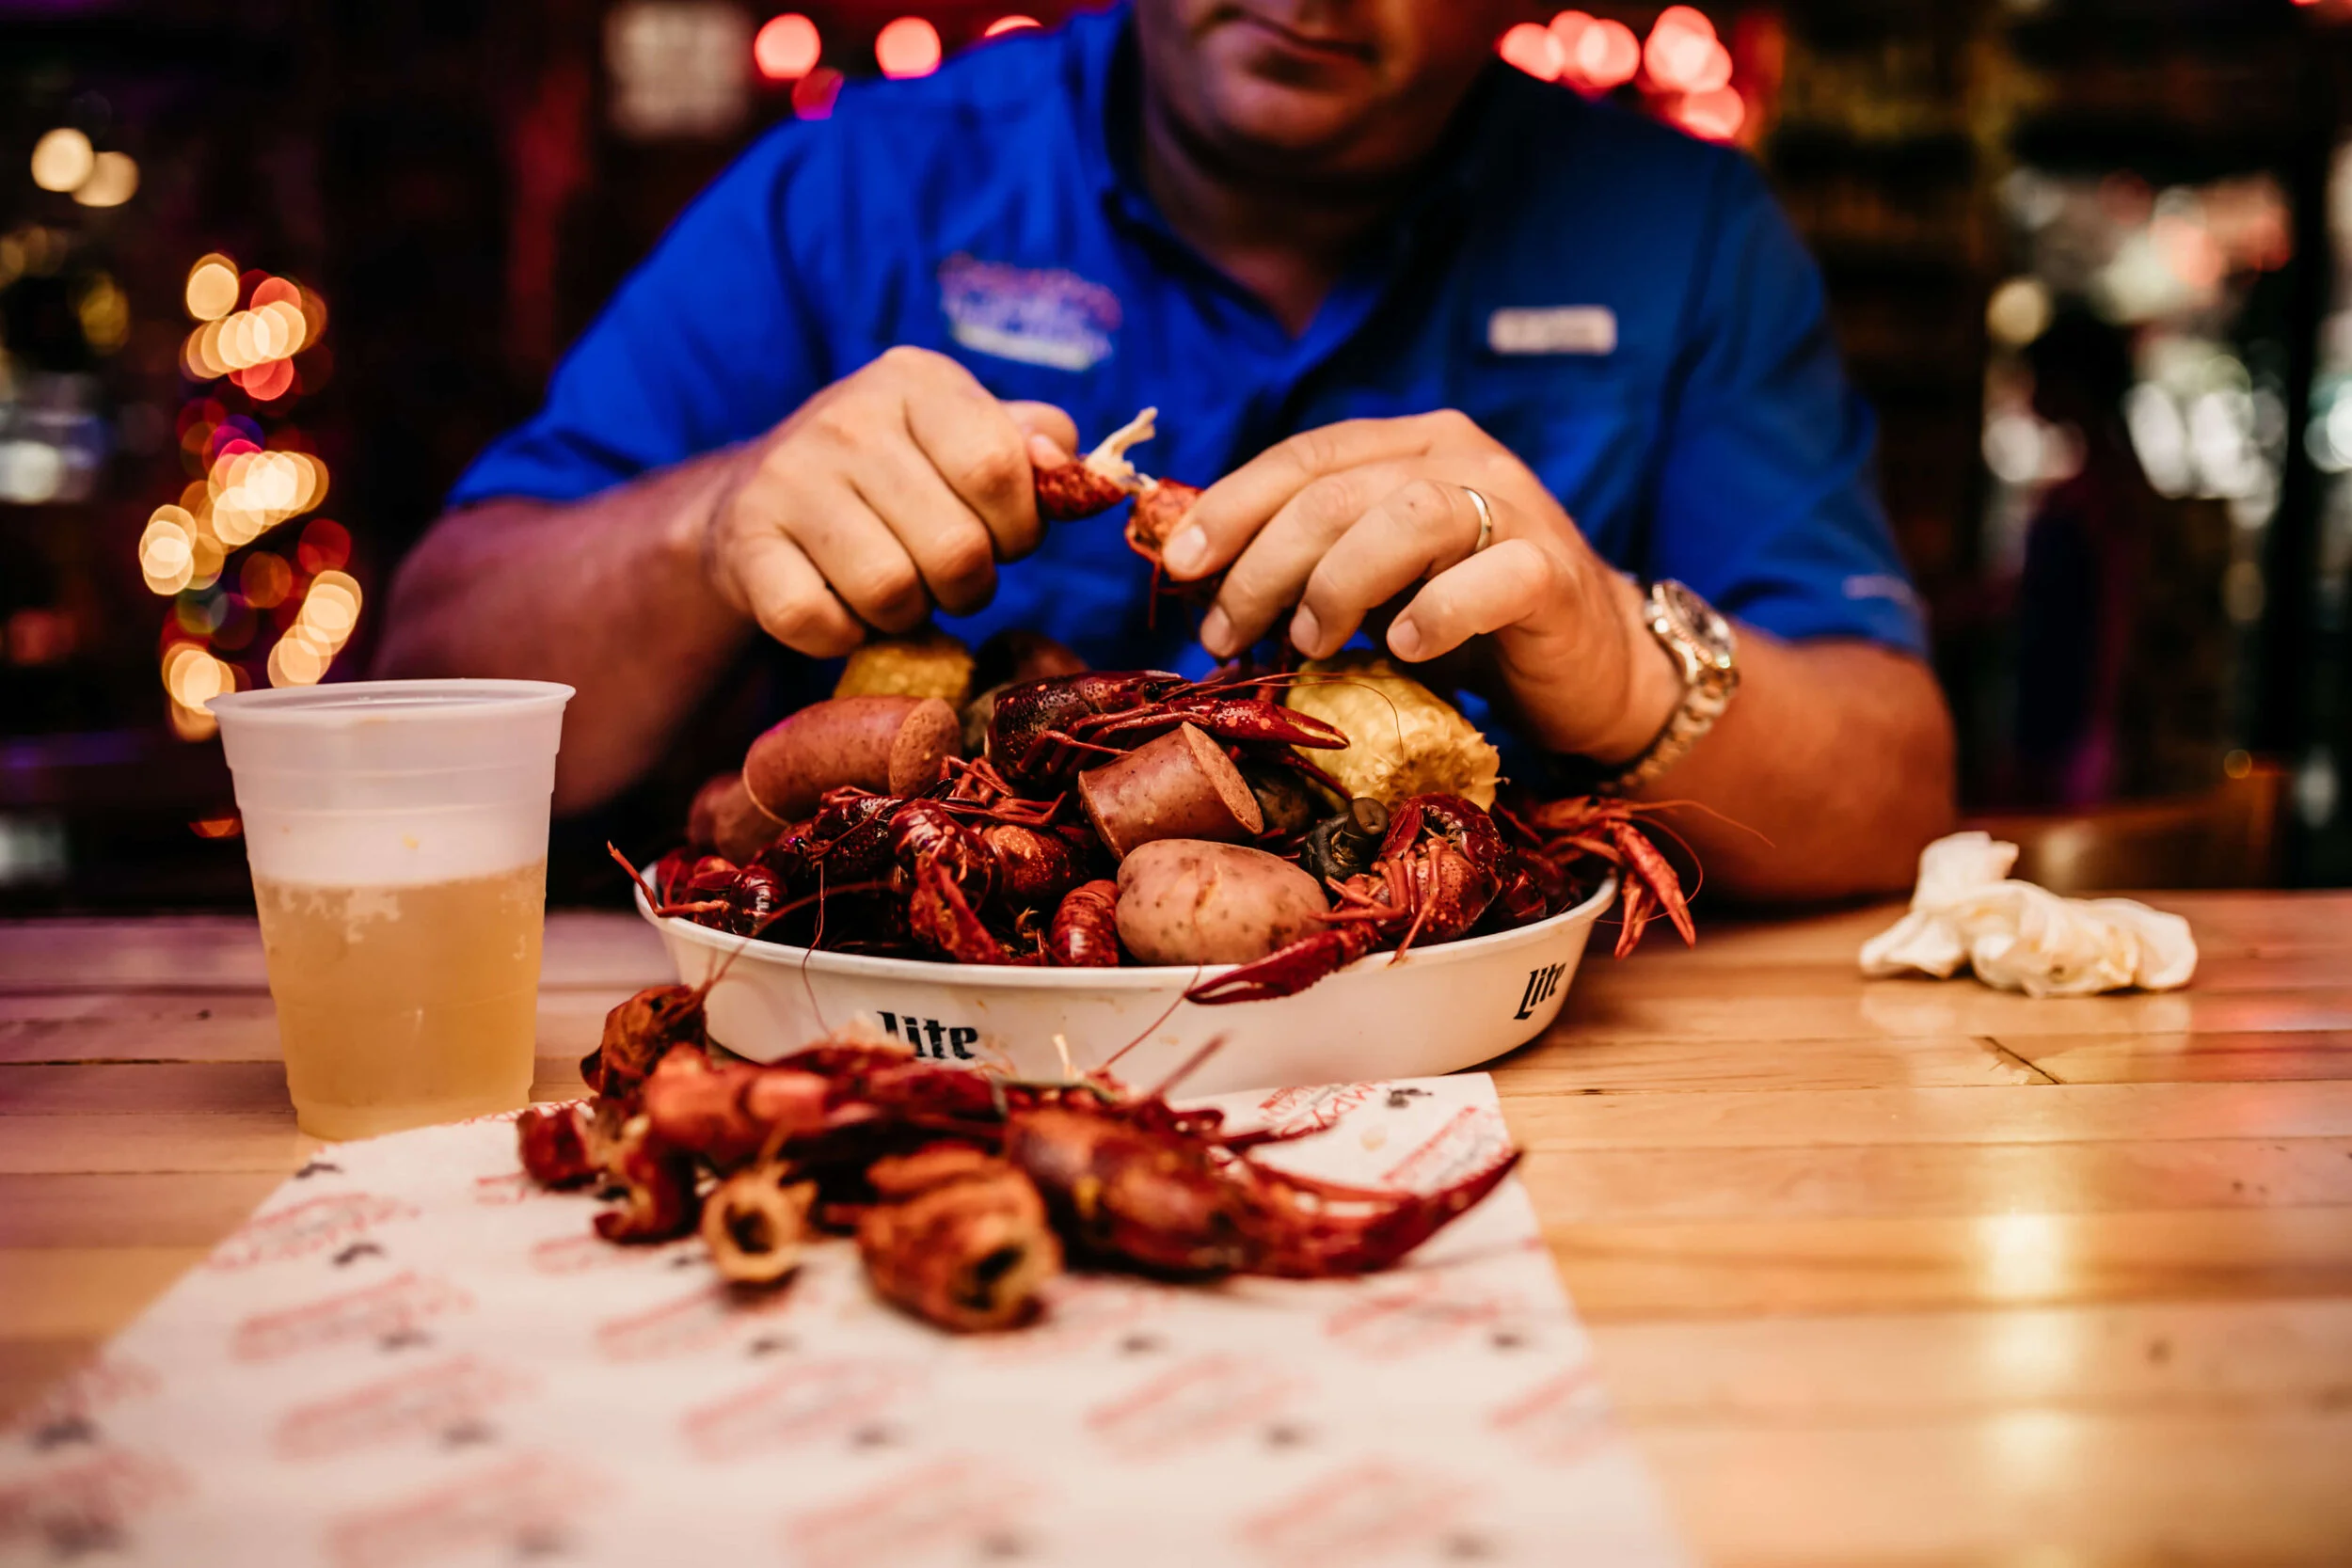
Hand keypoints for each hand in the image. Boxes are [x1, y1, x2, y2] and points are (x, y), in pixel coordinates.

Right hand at [700, 347, 1077, 655]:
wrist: (755, 498)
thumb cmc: (894, 475)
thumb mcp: (964, 435)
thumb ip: (1031, 445)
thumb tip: (1063, 462)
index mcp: (916, 379)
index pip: (1000, 470)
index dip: (1019, 530)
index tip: (1003, 540)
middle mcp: (846, 417)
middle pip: (956, 549)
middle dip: (969, 585)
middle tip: (946, 576)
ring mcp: (788, 479)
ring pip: (892, 594)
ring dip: (909, 615)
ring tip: (896, 590)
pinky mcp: (745, 544)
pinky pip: (821, 625)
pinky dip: (843, 637)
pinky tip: (841, 607)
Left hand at [1167, 410, 1679, 762]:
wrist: (1593, 667)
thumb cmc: (1470, 623)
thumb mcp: (1379, 578)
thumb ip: (1312, 559)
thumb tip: (1202, 580)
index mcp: (1411, 446)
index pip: (1305, 457)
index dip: (1233, 506)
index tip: (1179, 565)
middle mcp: (1463, 459)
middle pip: (1336, 492)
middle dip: (1263, 565)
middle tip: (1226, 634)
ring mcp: (1515, 510)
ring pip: (1405, 517)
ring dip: (1337, 585)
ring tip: (1310, 644)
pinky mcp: (1553, 573)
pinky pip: (1489, 578)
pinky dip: (1435, 614)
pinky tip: (1403, 651)